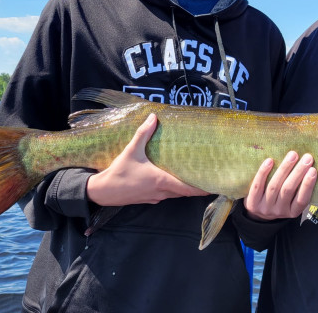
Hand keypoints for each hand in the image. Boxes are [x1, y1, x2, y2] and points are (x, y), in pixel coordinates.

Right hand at [86, 113, 208, 205]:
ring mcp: (155, 198)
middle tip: (207, 177)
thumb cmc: (119, 172)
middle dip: (196, 186)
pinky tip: (172, 180)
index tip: (215, 186)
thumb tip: (154, 117)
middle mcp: (161, 192)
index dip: (202, 188)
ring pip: (175, 194)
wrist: (102, 192)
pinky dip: (172, 190)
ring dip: (184, 188)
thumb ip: (144, 133)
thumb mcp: (131, 150)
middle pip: (184, 192)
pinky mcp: (148, 200)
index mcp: (161, 180)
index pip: (188, 188)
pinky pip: (165, 195)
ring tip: (194, 177)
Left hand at [244, 151, 317, 220]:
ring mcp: (265, 208)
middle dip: (298, 172)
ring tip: (293, 155)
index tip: (313, 170)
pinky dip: (264, 172)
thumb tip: (310, 166)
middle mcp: (279, 211)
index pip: (302, 200)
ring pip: (274, 186)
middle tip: (307, 157)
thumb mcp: (292, 202)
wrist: (258, 215)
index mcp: (292, 212)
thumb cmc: (281, 201)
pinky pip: (258, 186)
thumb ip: (299, 189)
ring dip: (284, 168)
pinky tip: (270, 160)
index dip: (307, 185)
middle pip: (288, 190)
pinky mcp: (252, 203)